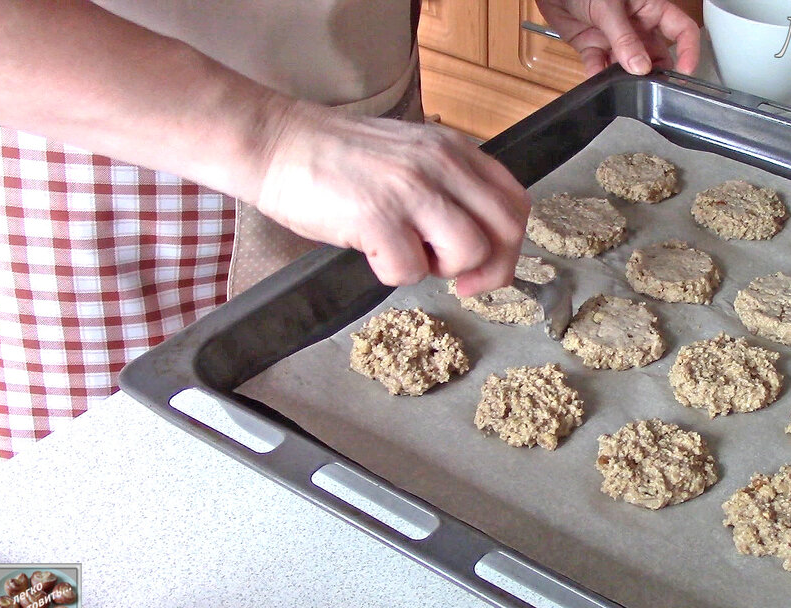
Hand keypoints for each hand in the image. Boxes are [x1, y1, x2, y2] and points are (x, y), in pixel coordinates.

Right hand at [254, 102, 528, 295]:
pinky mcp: (378, 216)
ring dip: (441, 270)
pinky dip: (392, 274)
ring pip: (469, 252)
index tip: (486, 264)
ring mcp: (411, 189)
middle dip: (492, 269)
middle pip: (506, 230)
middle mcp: (441, 165)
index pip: (514, 202)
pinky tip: (370, 251)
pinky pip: (411, 271)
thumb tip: (478, 242)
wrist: (276, 143)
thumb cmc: (337, 158)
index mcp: (454, 150)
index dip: (509, 243)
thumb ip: (448, 187)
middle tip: (461, 282)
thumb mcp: (410, 155)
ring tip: (406, 254)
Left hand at [535, 0, 698, 76]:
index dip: (688, 51)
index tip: (685, 73)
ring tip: (623, 85)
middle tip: (651, 87)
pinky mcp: (593, 46)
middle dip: (655, 72)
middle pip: (657, 54)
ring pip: (629, 65)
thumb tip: (641, 67)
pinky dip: (598, 75)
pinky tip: (596, 79)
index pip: (681, 30)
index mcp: (650, 9)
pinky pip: (600, 67)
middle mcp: (636, 25)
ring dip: (626, 77)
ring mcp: (615, 38)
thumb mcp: (609, 7)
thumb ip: (624, 38)